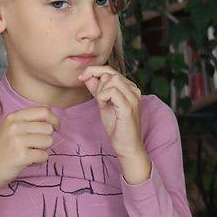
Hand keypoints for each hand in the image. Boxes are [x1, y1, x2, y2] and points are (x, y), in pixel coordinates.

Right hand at [0, 106, 59, 216]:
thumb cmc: (1, 151)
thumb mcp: (10, 129)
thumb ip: (28, 119)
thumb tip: (49, 106)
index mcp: (13, 117)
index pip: (43, 111)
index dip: (53, 119)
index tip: (55, 127)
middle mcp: (14, 126)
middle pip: (48, 128)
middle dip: (46, 138)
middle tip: (34, 145)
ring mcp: (17, 141)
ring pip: (49, 141)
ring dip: (43, 150)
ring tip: (29, 153)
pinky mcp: (21, 156)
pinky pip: (44, 155)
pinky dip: (40, 160)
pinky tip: (28, 161)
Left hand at [78, 66, 148, 181]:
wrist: (127, 146)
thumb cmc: (117, 127)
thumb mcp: (104, 104)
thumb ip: (97, 89)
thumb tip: (87, 76)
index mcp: (130, 88)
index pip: (111, 70)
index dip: (94, 71)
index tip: (82, 77)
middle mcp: (134, 90)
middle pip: (110, 73)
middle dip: (96, 83)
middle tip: (96, 98)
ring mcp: (133, 98)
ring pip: (111, 79)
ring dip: (100, 90)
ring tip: (102, 104)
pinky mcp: (128, 107)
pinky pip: (111, 91)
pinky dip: (102, 97)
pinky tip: (104, 106)